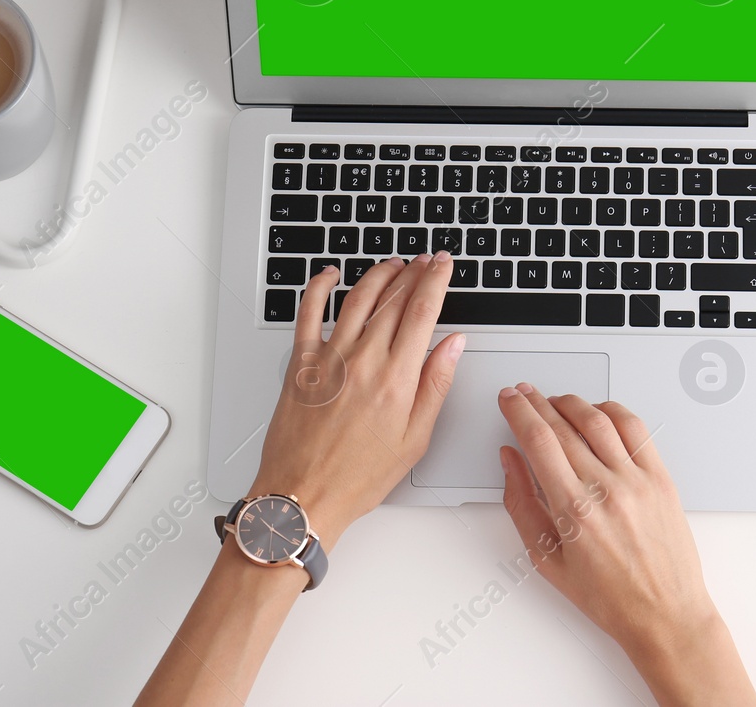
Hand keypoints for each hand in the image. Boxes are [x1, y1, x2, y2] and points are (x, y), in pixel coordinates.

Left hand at [252, 252, 462, 545]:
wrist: (303, 495)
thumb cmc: (357, 477)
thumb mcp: (414, 439)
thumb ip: (436, 385)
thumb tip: (453, 345)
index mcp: (396, 379)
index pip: (422, 311)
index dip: (437, 280)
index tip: (444, 265)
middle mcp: (363, 360)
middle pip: (394, 298)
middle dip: (415, 272)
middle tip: (427, 260)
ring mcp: (329, 357)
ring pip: (358, 297)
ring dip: (379, 274)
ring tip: (394, 264)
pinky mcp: (301, 363)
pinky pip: (308, 312)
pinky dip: (319, 287)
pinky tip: (330, 275)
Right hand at [498, 385, 755, 706]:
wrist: (665, 615)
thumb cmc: (610, 598)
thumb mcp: (547, 560)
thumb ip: (522, 505)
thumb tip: (510, 461)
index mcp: (574, 511)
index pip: (538, 440)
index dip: (518, 411)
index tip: (509, 400)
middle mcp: (606, 489)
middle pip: (562, 424)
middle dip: (536, 402)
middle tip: (523, 393)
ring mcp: (637, 480)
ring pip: (598, 419)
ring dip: (570, 402)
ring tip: (555, 401)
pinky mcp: (661, 478)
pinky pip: (635, 429)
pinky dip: (612, 411)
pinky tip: (598, 411)